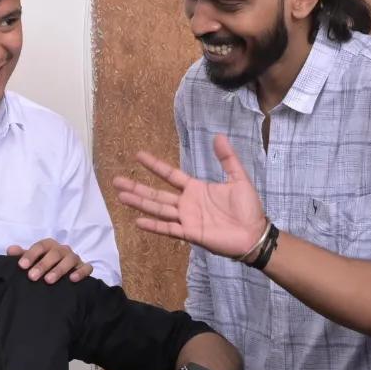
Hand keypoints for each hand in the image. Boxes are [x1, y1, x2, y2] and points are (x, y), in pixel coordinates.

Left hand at [7, 238, 93, 282]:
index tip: (22, 266)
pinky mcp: (84, 267)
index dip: (31, 255)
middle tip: (32, 276)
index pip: (40, 246)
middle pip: (54, 253)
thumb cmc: (45, 264)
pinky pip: (86, 267)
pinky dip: (81, 272)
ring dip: (59, 269)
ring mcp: (74, 258)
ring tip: (49, 280)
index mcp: (49, 245)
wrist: (63, 271)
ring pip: (70, 260)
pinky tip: (73, 279)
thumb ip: (22, 255)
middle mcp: (62, 250)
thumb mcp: (33, 259)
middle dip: (43, 265)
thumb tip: (10, 250)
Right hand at [112, 135, 268, 259]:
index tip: (138, 155)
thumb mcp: (239, 178)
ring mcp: (187, 219)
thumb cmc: (248, 208)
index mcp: (196, 189)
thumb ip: (227, 159)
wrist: (254, 233)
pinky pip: (169, 229)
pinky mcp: (191, 233)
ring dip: (139, 203)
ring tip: (120, 196)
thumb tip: (218, 135)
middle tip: (116, 180)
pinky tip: (138, 221)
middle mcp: (187, 203)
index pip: (170, 175)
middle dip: (137, 187)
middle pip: (156, 194)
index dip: (155, 165)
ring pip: (158, 209)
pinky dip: (154, 225)